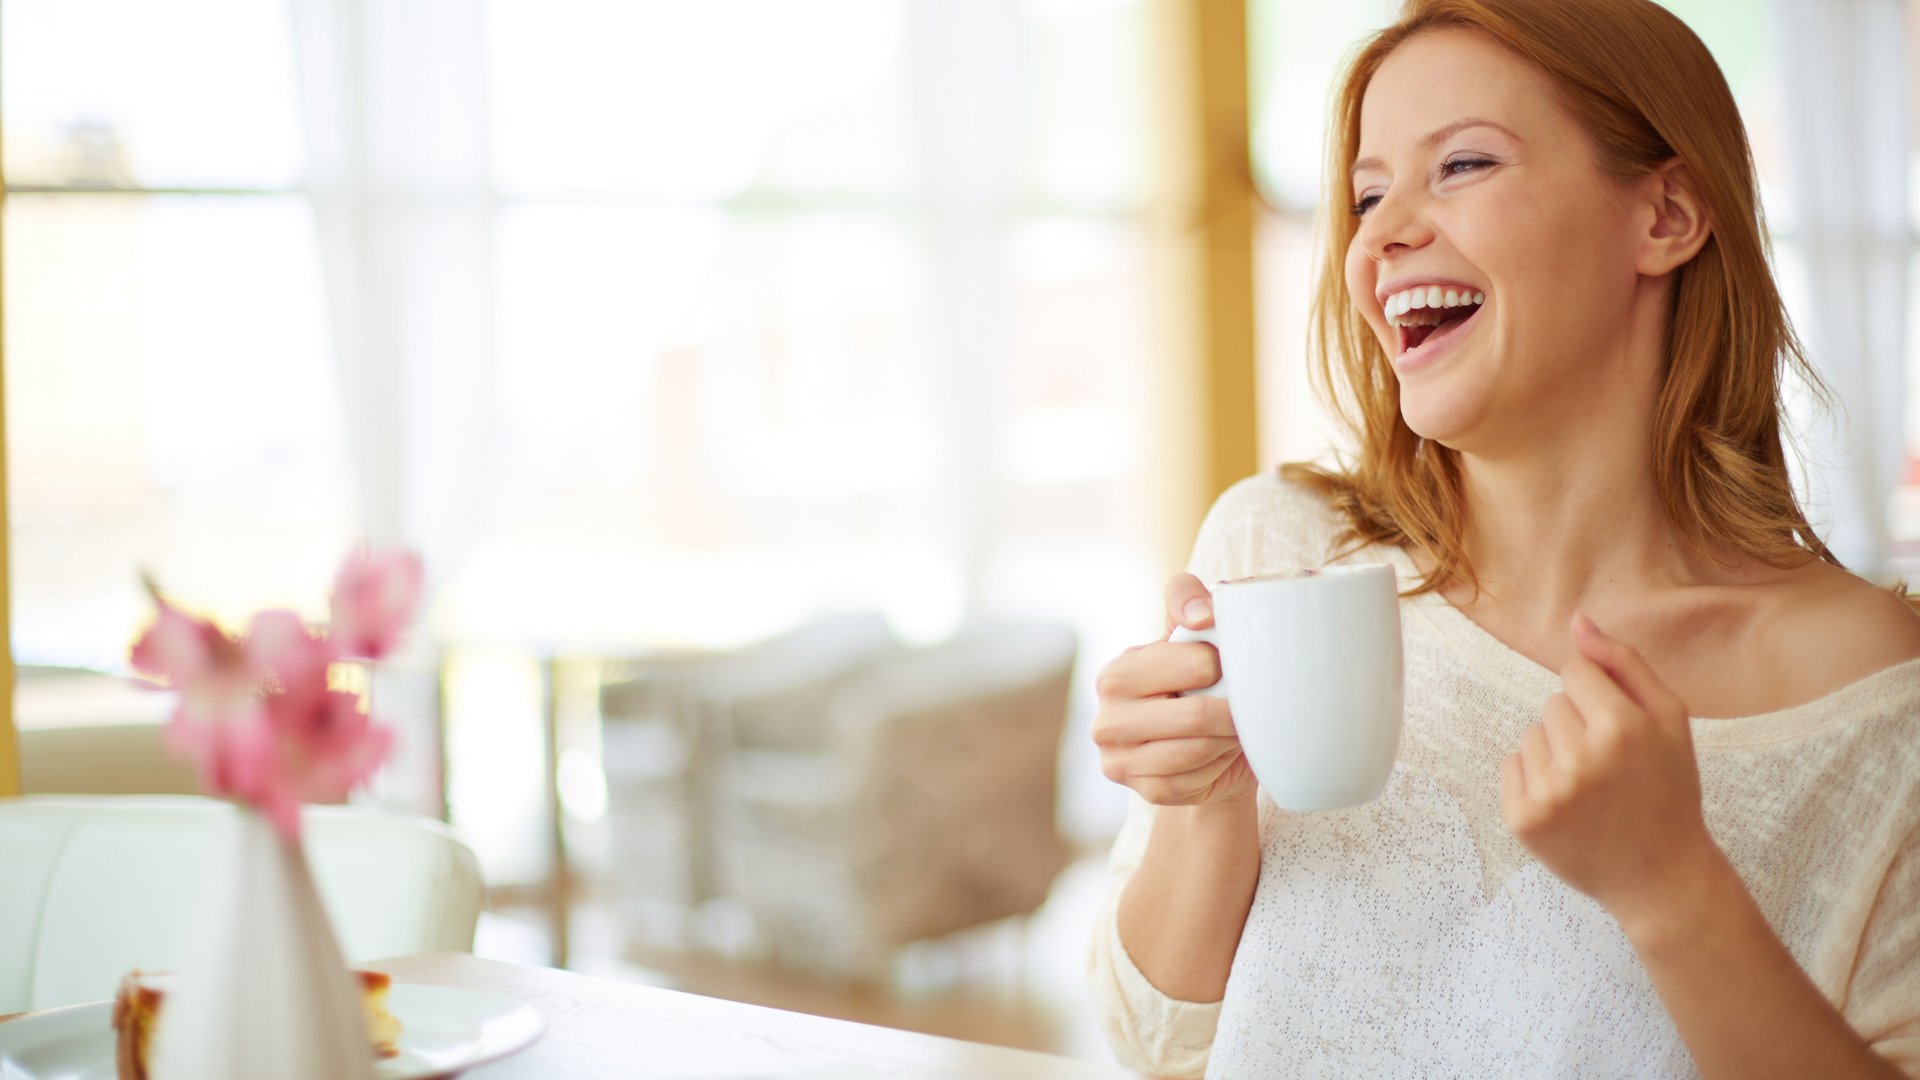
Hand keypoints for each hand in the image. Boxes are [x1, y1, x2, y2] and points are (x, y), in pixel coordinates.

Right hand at [1091, 573, 1257, 805]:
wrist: (1198, 746)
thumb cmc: (1196, 683)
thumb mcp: (1191, 636)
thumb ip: (1188, 601)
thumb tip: (1204, 613)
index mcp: (1116, 674)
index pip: (1195, 664)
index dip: (1226, 667)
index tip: (1230, 669)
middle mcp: (1106, 720)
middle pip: (1197, 716)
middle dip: (1232, 712)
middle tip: (1244, 707)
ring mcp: (1120, 762)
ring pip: (1199, 751)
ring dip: (1228, 739)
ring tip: (1232, 728)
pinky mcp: (1143, 793)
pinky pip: (1196, 780)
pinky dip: (1218, 766)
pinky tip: (1218, 754)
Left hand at [1500, 613, 1720, 930]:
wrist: (1660, 875)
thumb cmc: (1669, 790)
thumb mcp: (1670, 719)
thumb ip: (1623, 663)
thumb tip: (1576, 620)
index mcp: (1621, 727)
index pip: (1575, 671)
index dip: (1599, 697)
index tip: (1619, 729)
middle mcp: (1581, 758)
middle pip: (1552, 702)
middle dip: (1578, 725)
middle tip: (1610, 766)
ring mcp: (1548, 791)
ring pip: (1531, 734)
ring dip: (1555, 752)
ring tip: (1591, 787)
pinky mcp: (1523, 818)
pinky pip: (1512, 766)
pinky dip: (1534, 779)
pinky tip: (1569, 804)